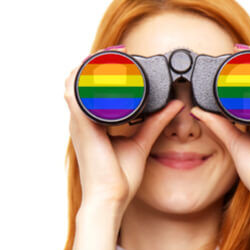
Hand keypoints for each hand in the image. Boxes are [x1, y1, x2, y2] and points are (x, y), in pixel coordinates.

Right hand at [64, 45, 184, 218]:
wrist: (110, 199)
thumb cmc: (120, 179)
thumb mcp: (141, 143)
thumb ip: (155, 123)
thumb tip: (176, 105)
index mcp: (93, 124)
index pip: (91, 91)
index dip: (101, 72)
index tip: (122, 57)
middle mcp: (82, 121)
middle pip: (81, 82)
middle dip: (95, 62)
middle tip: (118, 50)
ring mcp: (79, 122)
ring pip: (74, 82)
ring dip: (88, 64)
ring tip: (111, 53)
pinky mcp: (81, 126)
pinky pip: (74, 94)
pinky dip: (81, 77)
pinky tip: (94, 65)